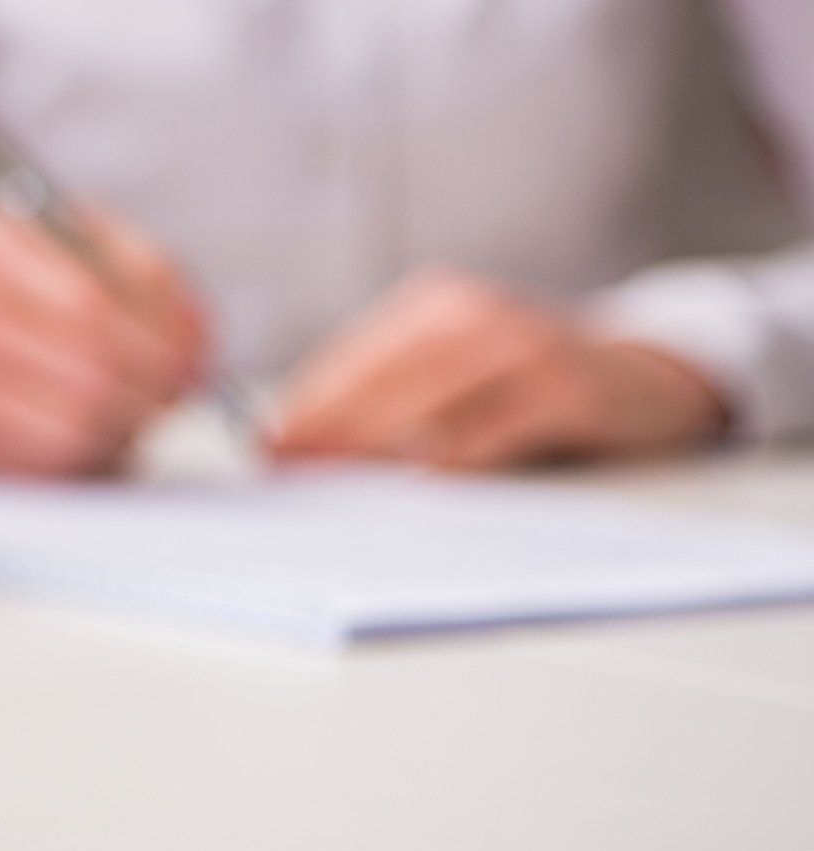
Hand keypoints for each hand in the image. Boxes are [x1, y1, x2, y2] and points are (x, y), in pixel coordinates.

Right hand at [0, 209, 205, 476]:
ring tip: (134, 413)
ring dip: (123, 432)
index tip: (192, 362)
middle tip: (172, 397)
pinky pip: (40, 469)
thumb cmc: (35, 280)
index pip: (92, 305)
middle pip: (84, 376)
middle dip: (148, 395)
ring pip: (67, 433)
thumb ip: (149, 280)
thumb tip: (194, 343)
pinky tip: (94, 433)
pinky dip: (84, 458)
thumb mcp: (88, 247)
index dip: (158, 343)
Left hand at [269, 268, 726, 469]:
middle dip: (326, 425)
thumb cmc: (529, 383)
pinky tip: (415, 482)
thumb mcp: (458, 370)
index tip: (265, 446)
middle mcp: (474, 315)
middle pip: (382, 376)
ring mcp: (522, 346)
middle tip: (283, 467)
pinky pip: (493, 427)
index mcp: (436, 306)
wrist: (647, 374)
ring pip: (428, 399)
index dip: (306, 403)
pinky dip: (451, 456)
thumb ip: (393, 394)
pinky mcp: (564, 387)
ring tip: (329, 479)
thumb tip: (304, 444)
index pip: (354, 357)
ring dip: (373, 441)